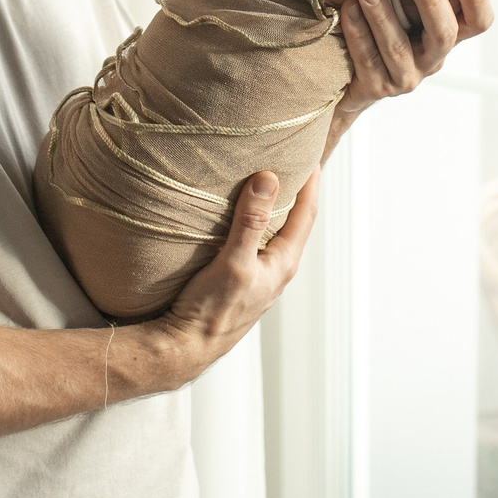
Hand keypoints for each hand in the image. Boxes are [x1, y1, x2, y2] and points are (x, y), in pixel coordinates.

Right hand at [144, 169, 321, 386]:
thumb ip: (251, 221)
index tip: (309, 152)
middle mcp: (277, 268)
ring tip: (268, 177)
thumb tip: (268, 178)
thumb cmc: (212, 309)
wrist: (187, 345)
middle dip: (296, 189)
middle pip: (295, 219)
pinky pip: (256, 240)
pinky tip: (241, 213)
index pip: (307, 212)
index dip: (311, 181)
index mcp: (283, 262)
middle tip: (292, 157)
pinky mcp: (241, 277)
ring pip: (275, 231)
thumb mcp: (233, 261)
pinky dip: (256, 220)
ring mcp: (260, 273)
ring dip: (275, 204)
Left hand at [328, 0, 494, 149]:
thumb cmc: (375, 14)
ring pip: (399, 47)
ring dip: (384, 13)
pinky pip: (369, 60)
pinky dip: (358, 33)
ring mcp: (407, 74)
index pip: (478, 20)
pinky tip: (347, 9)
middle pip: (444, 33)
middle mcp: (432, 55)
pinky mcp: (378, 86)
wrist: (343, 69)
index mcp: (446, 30)